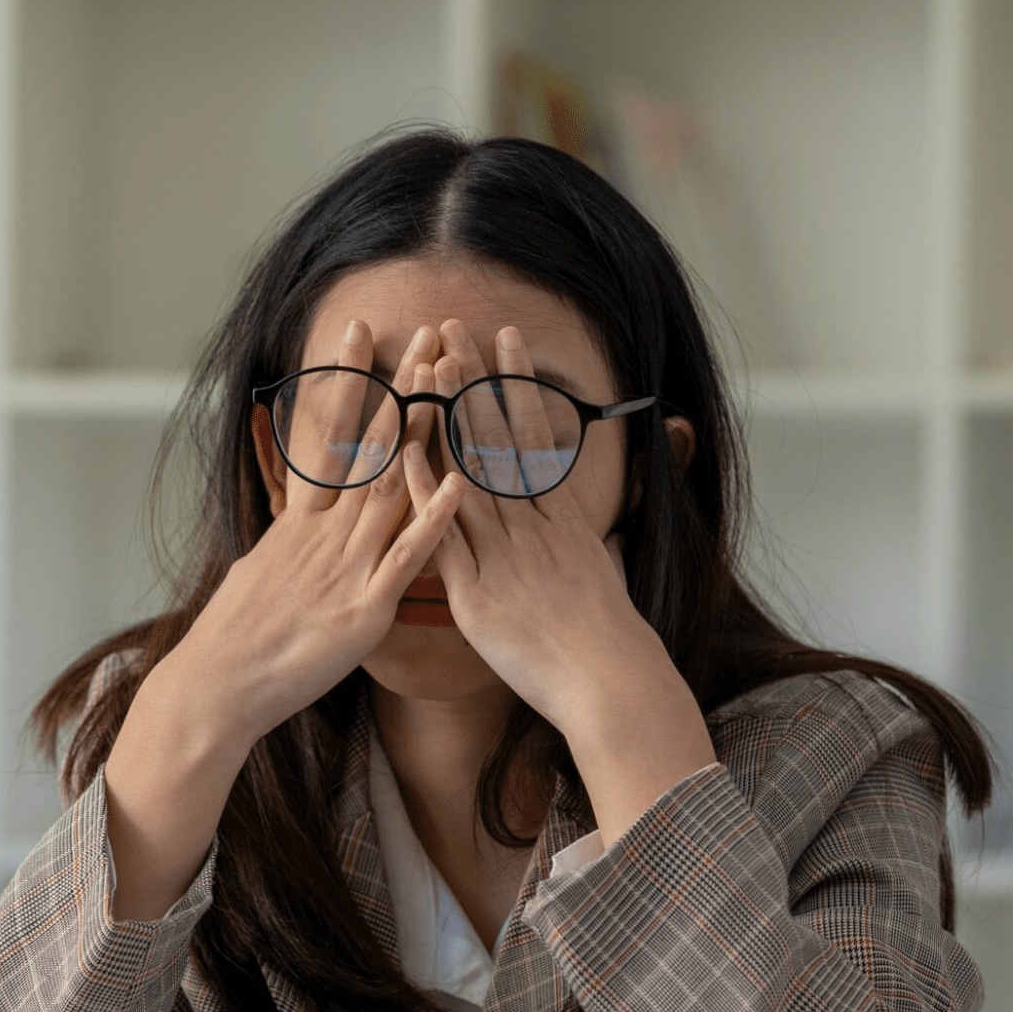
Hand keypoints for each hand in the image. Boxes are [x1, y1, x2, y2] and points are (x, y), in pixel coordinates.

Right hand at [161, 319, 463, 747]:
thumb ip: (291, 541)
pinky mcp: (364, 609)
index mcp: (301, 522)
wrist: (217, 687)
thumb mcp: (260, 571)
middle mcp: (324, 533)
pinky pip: (406, 558)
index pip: (329, 434)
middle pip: (372, 446)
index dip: (348, 379)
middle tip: (428, 332)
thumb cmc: (236, 639)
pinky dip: (433, 520)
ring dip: (425, 431)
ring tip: (450, 380)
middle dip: (403, 387)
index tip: (362, 329)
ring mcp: (345, 566)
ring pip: (393, 485)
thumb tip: (297, 522)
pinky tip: (459, 483)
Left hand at [405, 320, 714, 840]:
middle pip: (498, 439)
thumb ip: (582, 541)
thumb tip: (583, 522)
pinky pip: (444, 533)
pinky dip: (424, 492)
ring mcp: (504, 554)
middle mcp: (533, 525)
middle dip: (475, 381)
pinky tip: (403, 453)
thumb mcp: (602, 573)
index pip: (534, 435)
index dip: (515, 386)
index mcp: (562, 518)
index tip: (503, 341)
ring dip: (448, 416)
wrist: (609, 683)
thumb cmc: (607, 640)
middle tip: (453, 328)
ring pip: (470, 470)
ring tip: (428, 364)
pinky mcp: (477, 591)